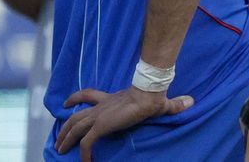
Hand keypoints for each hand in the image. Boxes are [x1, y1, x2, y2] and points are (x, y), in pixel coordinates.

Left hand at [56, 85, 192, 160]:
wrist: (147, 95)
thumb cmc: (152, 97)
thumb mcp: (160, 102)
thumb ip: (173, 104)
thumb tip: (191, 101)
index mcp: (108, 99)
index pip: (87, 95)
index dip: (75, 99)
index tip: (66, 104)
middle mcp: (99, 108)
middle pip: (75, 116)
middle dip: (65, 127)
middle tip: (58, 138)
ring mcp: (98, 116)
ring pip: (74, 128)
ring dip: (65, 138)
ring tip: (59, 149)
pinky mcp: (101, 126)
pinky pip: (86, 142)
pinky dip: (83, 153)